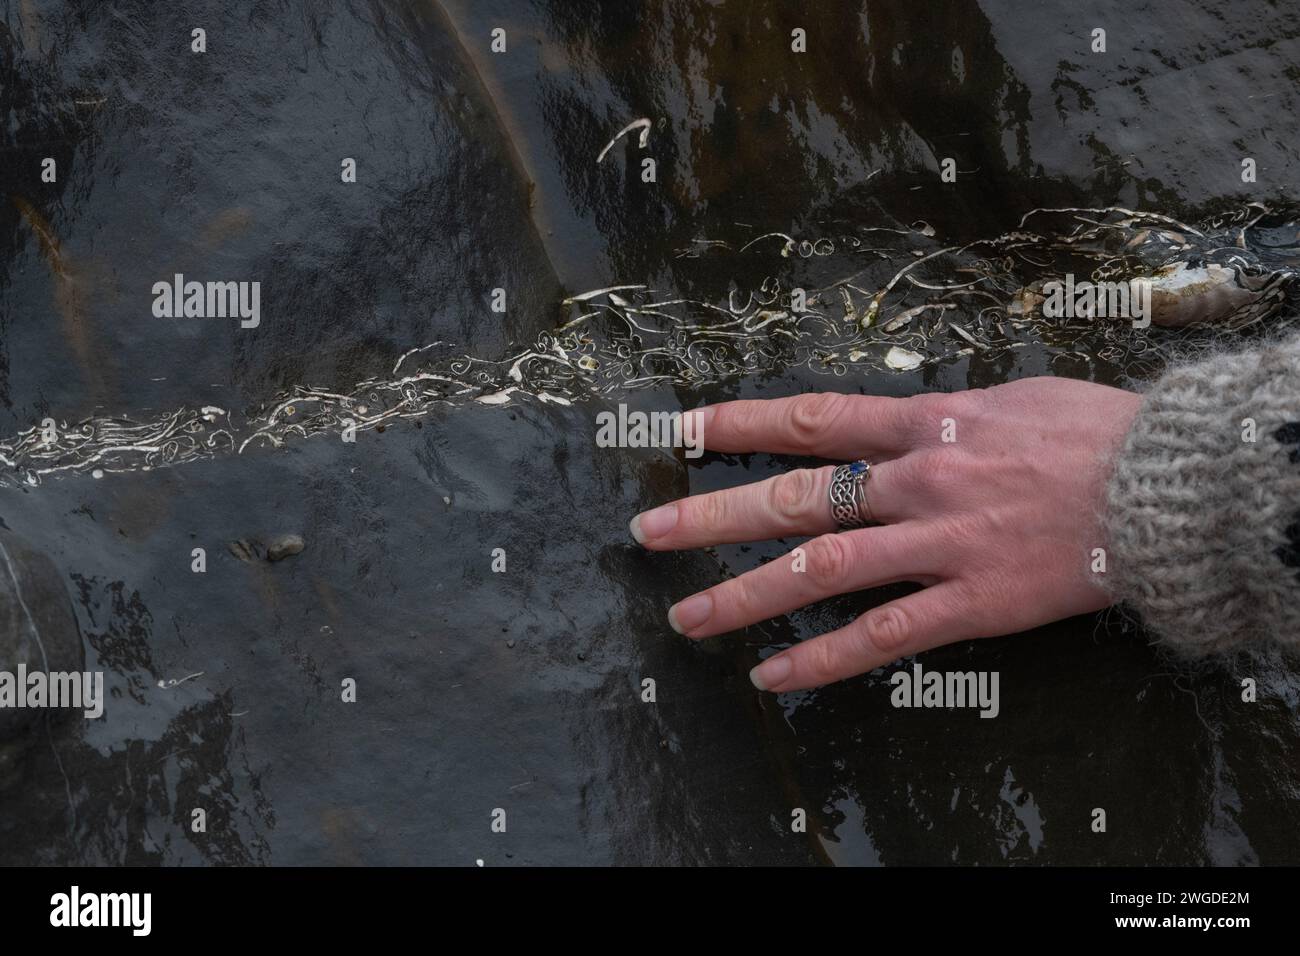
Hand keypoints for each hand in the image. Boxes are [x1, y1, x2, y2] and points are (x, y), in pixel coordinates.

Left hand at [630, 379, 1142, 691]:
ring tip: (686, 617)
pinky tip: (774, 676)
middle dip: (713, 515)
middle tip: (650, 532)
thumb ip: (943, 414)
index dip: (741, 423)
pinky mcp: (971, 603)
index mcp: (925, 424)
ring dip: (745, 597)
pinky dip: (823, 658)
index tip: (684, 431)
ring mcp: (939, 544)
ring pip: (820, 573)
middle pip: (794, 499)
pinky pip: (881, 637)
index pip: (811, 418)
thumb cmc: (1096, 433)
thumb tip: (902, 420)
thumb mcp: (1010, 397)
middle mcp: (917, 482)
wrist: (1170, 487)